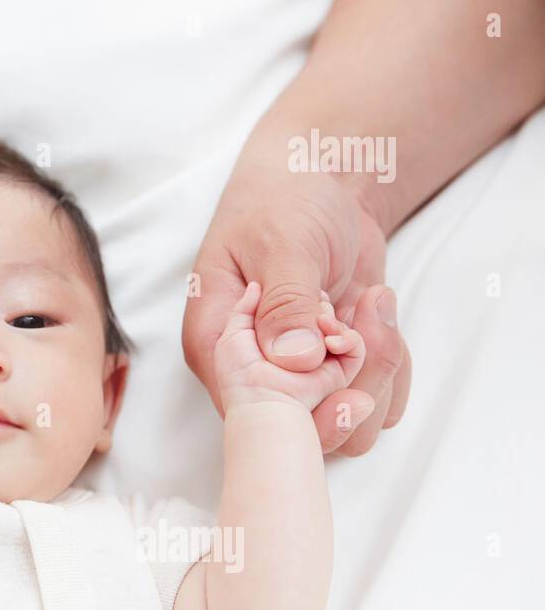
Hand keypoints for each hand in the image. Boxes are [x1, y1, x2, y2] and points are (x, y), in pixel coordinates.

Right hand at [182, 168, 410, 455]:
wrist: (322, 178)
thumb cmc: (283, 200)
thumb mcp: (282, 242)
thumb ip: (286, 302)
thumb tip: (294, 361)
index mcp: (217, 342)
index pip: (248, 406)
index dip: (297, 394)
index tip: (334, 343)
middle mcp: (253, 369)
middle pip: (301, 431)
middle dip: (348, 384)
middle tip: (359, 324)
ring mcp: (298, 374)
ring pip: (347, 428)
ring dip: (376, 372)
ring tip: (372, 304)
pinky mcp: (338, 367)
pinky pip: (379, 402)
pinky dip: (393, 366)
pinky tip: (378, 310)